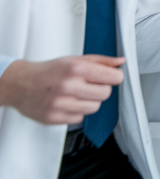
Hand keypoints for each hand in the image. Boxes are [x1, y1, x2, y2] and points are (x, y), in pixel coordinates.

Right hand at [0, 55, 125, 124]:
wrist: (19, 84)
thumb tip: (121, 62)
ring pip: (94, 108)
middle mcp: (68, 86)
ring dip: (89, 102)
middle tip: (89, 86)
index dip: (114, 77)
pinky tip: (67, 103)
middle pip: (106, 94)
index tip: (111, 77)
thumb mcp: (74, 60)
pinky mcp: (54, 118)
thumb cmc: (48, 71)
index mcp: (76, 69)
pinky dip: (77, 112)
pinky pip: (79, 118)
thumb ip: (101, 61)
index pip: (113, 78)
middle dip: (101, 89)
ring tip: (76, 94)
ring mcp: (60, 104)